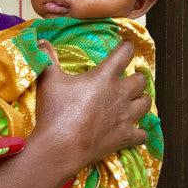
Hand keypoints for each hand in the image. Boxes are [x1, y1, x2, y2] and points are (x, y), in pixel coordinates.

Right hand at [32, 41, 150, 173]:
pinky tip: (135, 132)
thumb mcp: (49, 80)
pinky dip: (140, 133)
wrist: (61, 146)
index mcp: (105, 76)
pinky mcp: (125, 137)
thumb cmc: (56, 110)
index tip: (125, 47)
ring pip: (146, 104)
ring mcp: (125, 117)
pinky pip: (142, 134)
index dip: (126, 48)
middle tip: (130, 79)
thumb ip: (47, 58)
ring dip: (143, 100)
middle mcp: (121, 94)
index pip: (124, 54)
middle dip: (137, 77)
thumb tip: (41, 41)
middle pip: (141, 80)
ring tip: (136, 101)